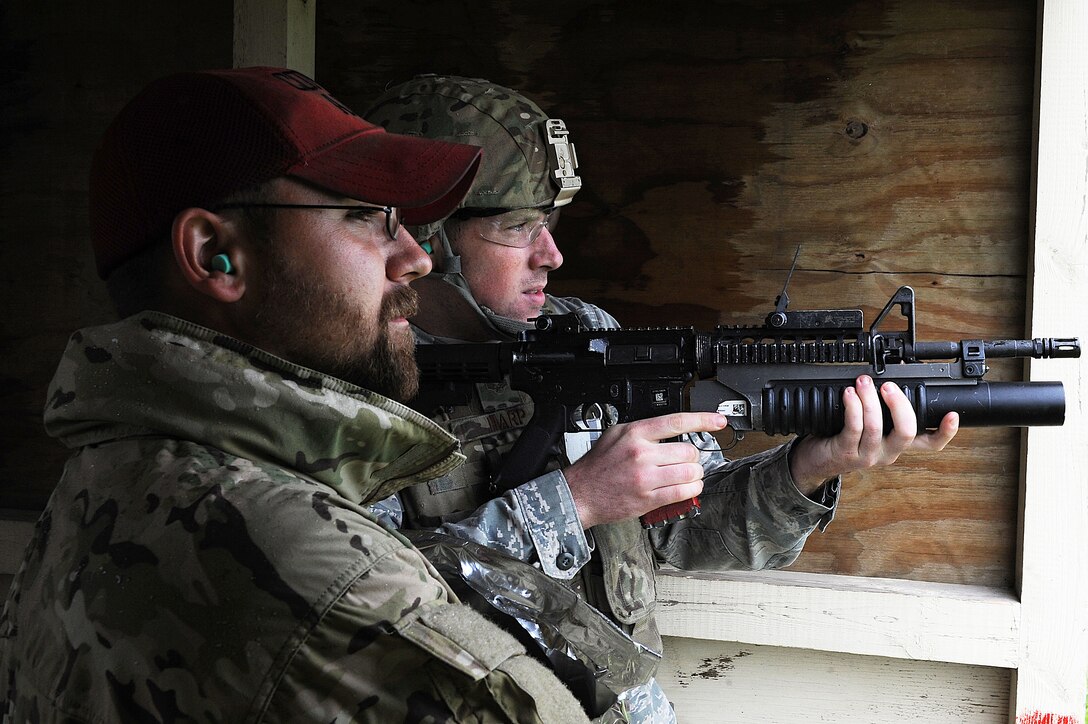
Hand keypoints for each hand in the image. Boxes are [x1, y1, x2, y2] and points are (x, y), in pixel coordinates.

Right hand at [563, 412, 727, 528]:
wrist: (581, 493)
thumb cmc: (598, 465)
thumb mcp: (616, 434)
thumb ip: (643, 429)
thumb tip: (672, 427)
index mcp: (635, 434)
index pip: (677, 422)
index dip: (703, 420)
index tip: (718, 421)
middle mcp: (642, 454)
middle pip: (689, 451)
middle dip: (693, 456)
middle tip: (686, 460)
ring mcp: (646, 477)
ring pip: (691, 472)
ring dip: (695, 474)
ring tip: (687, 475)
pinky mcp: (649, 498)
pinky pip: (683, 493)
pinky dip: (692, 490)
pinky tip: (687, 488)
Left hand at [789, 375, 959, 493]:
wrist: (815, 461)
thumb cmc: (843, 438)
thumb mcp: (869, 425)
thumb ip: (883, 407)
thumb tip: (895, 373)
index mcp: (897, 445)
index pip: (930, 444)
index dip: (945, 432)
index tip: (953, 415)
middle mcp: (887, 453)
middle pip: (906, 433)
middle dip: (899, 405)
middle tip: (889, 386)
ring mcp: (867, 455)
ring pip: (876, 427)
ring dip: (869, 400)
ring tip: (863, 383)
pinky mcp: (846, 453)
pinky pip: (853, 428)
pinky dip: (853, 407)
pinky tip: (849, 395)